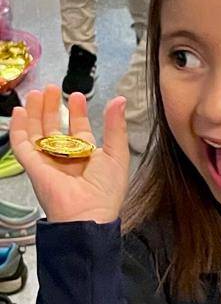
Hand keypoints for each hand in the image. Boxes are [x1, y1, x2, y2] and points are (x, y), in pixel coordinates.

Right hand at [10, 85, 129, 224]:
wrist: (89, 215)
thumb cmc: (107, 190)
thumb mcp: (117, 153)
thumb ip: (116, 126)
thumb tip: (119, 100)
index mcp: (86, 156)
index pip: (78, 130)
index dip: (77, 112)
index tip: (77, 95)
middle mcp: (65, 158)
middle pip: (54, 128)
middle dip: (52, 108)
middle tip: (52, 88)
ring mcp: (48, 162)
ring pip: (37, 133)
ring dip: (36, 112)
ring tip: (38, 93)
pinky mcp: (33, 167)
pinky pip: (22, 145)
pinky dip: (18, 129)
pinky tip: (20, 112)